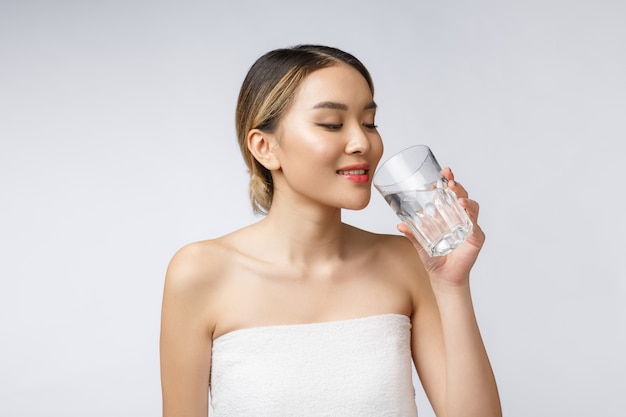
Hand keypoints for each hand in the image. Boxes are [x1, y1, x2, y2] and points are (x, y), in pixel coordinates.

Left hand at [397, 167, 484, 286]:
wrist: (442, 277)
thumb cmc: (433, 258)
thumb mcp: (419, 244)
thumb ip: (412, 233)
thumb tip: (400, 224)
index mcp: (447, 215)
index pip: (450, 194)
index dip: (448, 181)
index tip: (443, 172)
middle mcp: (460, 218)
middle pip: (462, 195)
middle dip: (457, 185)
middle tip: (449, 179)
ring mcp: (469, 226)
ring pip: (471, 206)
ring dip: (464, 198)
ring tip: (456, 195)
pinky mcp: (475, 237)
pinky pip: (475, 224)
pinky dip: (470, 215)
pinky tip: (464, 209)